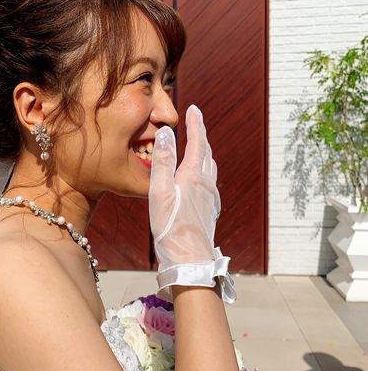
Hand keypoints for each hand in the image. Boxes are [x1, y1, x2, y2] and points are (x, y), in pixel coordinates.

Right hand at [149, 105, 235, 303]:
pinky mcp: (209, 210)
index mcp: (194, 175)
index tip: (194, 109)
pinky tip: (200, 179)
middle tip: (195, 123)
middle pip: (206, 153)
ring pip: (210, 167)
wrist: (189, 261)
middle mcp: (206, 184)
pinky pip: (210, 182)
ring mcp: (210, 198)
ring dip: (204, 152)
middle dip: (200, 135)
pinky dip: (204, 170)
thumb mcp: (160, 191)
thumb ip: (163, 161)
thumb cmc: (170, 227)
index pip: (197, 141)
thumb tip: (167, 133)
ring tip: (198, 146)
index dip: (195, 124)